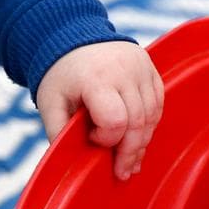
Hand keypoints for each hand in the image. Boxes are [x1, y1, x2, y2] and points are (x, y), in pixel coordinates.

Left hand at [35, 41, 163, 179]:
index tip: (91, 137)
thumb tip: (72, 164)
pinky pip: (158, 104)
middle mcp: (124, 70)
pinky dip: (149, 124)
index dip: (106, 139)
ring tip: (131, 160)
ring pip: (152, 116)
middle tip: (122, 172)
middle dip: (130, 152)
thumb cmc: (60, 75)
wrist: (72, 36)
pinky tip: (138, 137)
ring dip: (142, 142)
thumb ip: (59, 133)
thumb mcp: (50, 103)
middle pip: (138, 122)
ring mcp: (141, 67)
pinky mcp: (151, 69)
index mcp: (96, 78)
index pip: (115, 121)